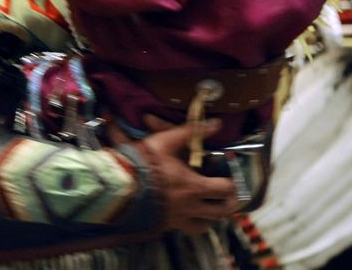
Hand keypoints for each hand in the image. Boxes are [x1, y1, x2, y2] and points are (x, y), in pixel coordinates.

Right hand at [125, 116, 238, 232]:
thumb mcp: (166, 141)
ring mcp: (177, 219)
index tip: (231, 178)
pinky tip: (184, 212)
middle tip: (227, 196)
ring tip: (207, 207)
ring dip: (209, 217)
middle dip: (227, 205)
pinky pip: (183, 228)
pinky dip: (189, 222)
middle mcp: (190, 207)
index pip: (225, 190)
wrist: (120, 187)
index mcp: (194, 187)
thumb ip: (192, 132)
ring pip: (203, 226)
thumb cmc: (144, 163)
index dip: (232, 184)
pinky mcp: (164, 224)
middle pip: (220, 213)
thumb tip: (217, 123)